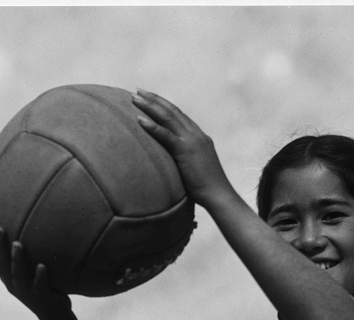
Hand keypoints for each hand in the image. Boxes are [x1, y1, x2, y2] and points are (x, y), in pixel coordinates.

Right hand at [0, 220, 71, 319]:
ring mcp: (25, 291)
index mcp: (6, 274)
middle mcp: (11, 282)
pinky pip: (39, 286)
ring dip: (16, 259)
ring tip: (17, 244)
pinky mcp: (40, 297)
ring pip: (17, 274)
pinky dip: (40, 276)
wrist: (54, 314)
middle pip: (0, 263)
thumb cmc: (41, 285)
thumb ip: (23, 252)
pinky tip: (42, 266)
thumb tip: (26, 223)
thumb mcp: (28, 269)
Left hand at [132, 89, 234, 209]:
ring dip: (150, 106)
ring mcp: (192, 141)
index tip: (150, 97)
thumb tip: (173, 163)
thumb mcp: (196, 168)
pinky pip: (166, 135)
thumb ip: (186, 160)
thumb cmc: (207, 188)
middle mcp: (196, 134)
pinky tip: (140, 120)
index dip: (164, 105)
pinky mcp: (186, 151)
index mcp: (199, 137)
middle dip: (154, 99)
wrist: (219, 195)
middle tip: (138, 90)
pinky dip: (153, 126)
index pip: (179, 115)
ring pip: (168, 118)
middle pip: (172, 111)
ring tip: (135, 98)